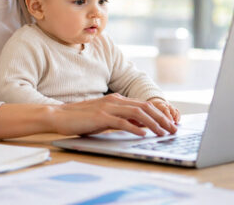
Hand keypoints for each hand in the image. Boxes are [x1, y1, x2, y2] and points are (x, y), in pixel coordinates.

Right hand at [49, 93, 177, 136]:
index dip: (160, 114)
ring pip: (137, 113)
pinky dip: (134, 128)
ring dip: (153, 123)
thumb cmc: (82, 118)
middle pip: (145, 107)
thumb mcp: (106, 117)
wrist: (60, 115)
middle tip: (173, 130)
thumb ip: (123, 119)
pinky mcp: (100, 117)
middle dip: (162, 119)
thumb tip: (142, 126)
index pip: (144, 105)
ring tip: (163, 133)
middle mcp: (115, 100)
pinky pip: (121, 122)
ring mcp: (108, 107)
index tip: (170, 124)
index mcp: (118, 99)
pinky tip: (143, 134)